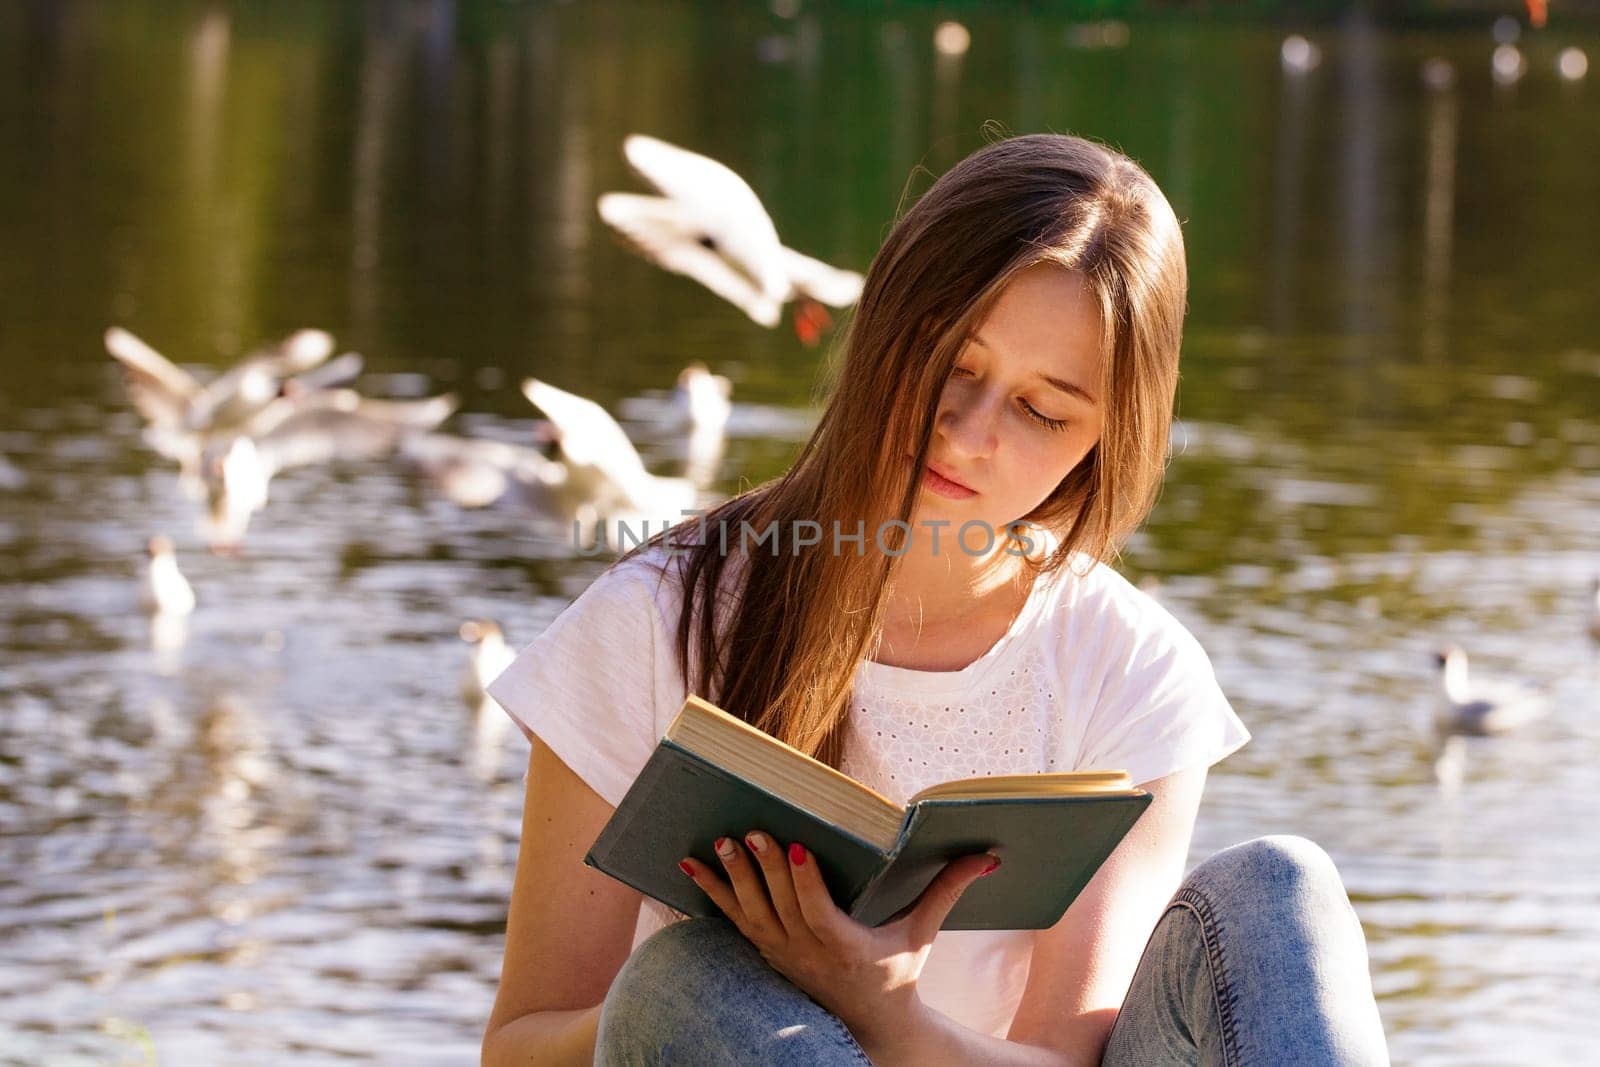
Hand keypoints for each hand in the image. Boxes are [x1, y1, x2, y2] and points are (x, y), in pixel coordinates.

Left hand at [678, 830, 999, 1053]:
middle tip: (751, 831)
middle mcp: (808, 953)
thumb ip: (947, 890)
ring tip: (719, 843)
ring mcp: (782, 955)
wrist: (872, 1023)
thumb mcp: (923, 933)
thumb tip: (986, 855)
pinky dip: (711, 894)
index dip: (803, 880)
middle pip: (779, 908)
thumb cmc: (900, 972)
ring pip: (751, 914)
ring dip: (732, 879)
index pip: (818, 913)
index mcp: (846, 947)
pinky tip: (689, 866)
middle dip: (763, 869)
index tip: (793, 845)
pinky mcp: (767, 952)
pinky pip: (734, 921)